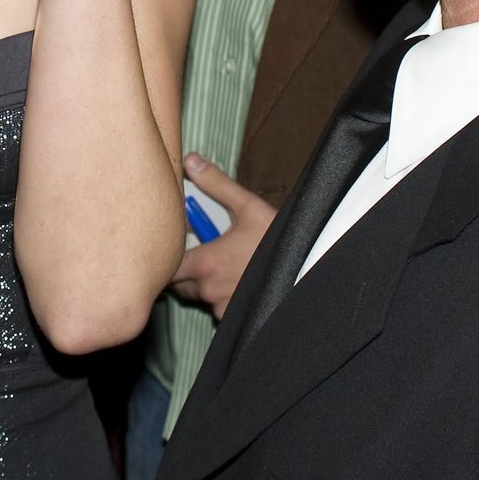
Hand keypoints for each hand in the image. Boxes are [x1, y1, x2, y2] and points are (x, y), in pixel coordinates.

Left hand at [168, 154, 276, 320]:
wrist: (311, 269)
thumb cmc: (280, 240)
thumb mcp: (249, 207)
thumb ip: (216, 184)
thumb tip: (191, 160)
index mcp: (206, 262)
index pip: (168, 267)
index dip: (168, 258)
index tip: (176, 248)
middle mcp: (210, 289)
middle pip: (181, 284)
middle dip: (187, 270)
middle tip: (204, 253)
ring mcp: (223, 307)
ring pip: (201, 297)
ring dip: (206, 285)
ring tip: (225, 266)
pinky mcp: (236, 319)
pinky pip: (220, 310)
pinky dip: (223, 299)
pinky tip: (239, 283)